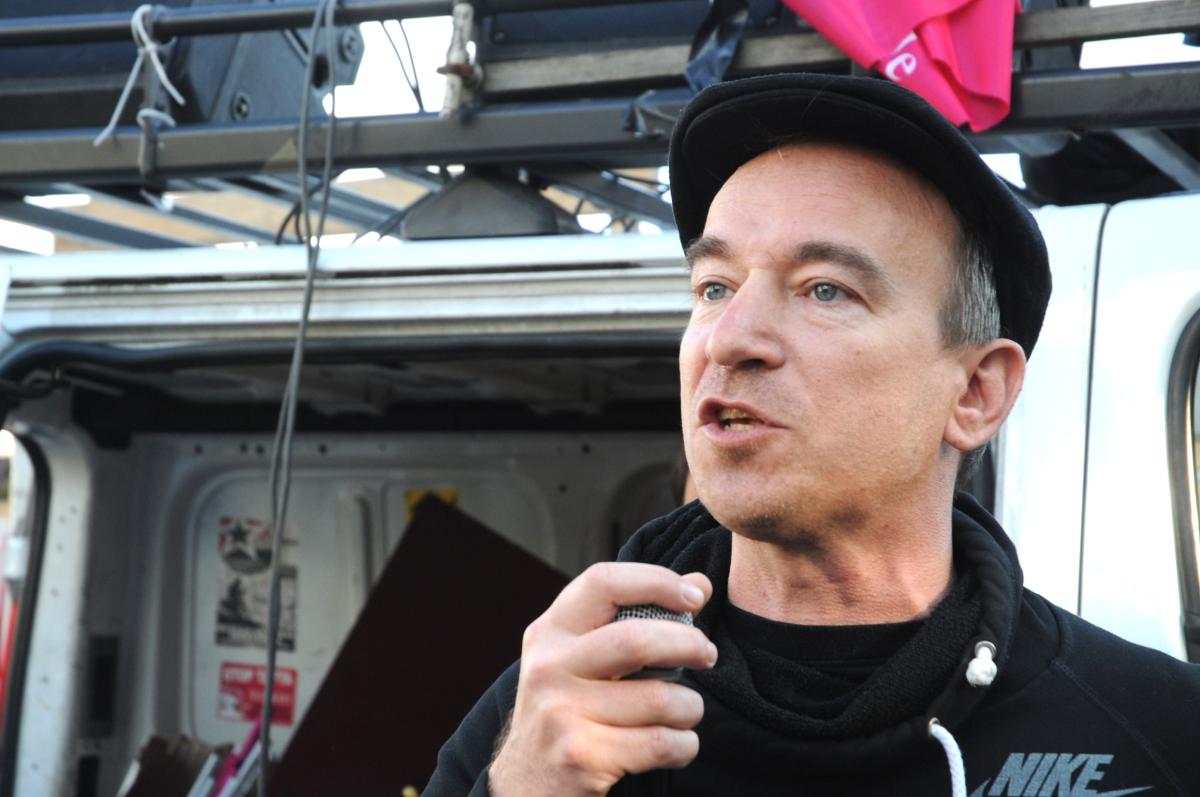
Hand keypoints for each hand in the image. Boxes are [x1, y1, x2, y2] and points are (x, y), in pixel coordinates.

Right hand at [488, 563, 715, 796]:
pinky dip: (685, 744)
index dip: (656, 581)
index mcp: (550, 632)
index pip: (604, 582)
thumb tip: (700, 583)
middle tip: (707, 654)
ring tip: (686, 711)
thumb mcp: (582, 658)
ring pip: (660, 699)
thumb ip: (634, 617)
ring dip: (690, 707)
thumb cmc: (568, 709)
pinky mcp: (582, 757)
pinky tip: (678, 743)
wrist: (527, 783)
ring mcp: (561, 713)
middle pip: (636, 640)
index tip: (695, 595)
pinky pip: (661, 743)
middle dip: (689, 643)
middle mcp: (549, 668)